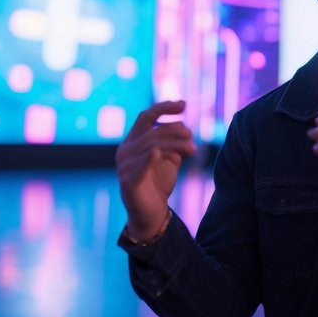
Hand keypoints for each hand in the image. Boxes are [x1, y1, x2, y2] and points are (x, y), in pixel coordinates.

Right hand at [116, 100, 196, 239]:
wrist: (152, 212)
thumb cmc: (159, 182)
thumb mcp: (170, 157)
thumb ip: (174, 142)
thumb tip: (184, 126)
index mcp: (133, 140)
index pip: (146, 116)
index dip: (164, 107)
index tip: (184, 104)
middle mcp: (125, 150)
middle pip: (151, 130)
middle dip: (173, 129)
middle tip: (191, 135)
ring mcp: (123, 166)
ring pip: (152, 146)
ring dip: (175, 145)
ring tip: (194, 149)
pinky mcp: (127, 182)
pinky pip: (139, 166)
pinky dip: (149, 159)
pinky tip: (159, 154)